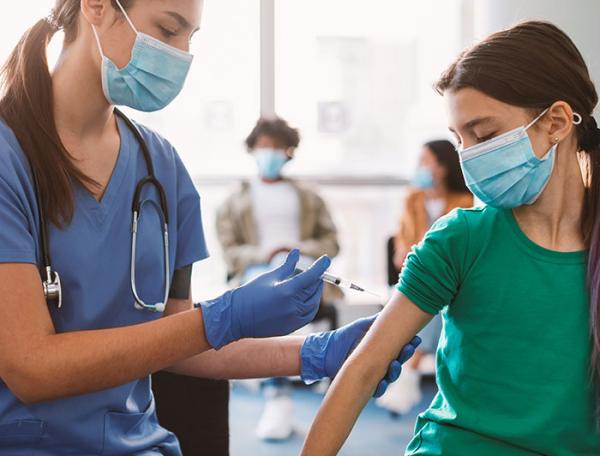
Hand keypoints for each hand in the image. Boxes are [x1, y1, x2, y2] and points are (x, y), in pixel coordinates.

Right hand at [198, 249, 329, 348]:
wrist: (236, 317)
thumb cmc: (251, 293)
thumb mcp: (269, 276)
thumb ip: (287, 265)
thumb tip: (297, 252)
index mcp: (286, 290)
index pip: (310, 276)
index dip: (320, 266)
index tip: (327, 258)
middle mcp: (292, 306)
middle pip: (313, 289)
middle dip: (317, 279)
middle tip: (317, 272)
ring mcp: (292, 318)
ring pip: (313, 303)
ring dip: (315, 292)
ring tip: (312, 284)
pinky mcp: (290, 327)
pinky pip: (308, 315)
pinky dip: (311, 306)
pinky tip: (308, 299)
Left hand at [300, 314, 420, 396]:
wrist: (326, 351)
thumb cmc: (345, 337)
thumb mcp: (362, 326)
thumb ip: (376, 321)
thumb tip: (392, 309)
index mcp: (383, 349)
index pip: (400, 348)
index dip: (409, 344)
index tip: (415, 338)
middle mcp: (381, 363)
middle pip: (399, 361)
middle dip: (405, 355)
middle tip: (408, 348)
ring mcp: (374, 374)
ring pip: (391, 376)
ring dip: (395, 372)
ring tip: (395, 364)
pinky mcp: (365, 385)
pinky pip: (377, 389)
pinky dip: (381, 387)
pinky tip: (382, 382)